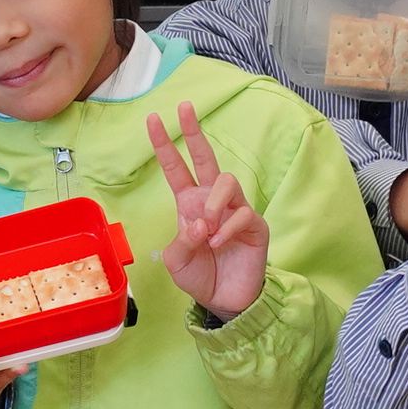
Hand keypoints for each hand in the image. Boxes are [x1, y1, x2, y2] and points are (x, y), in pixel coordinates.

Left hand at [147, 102, 267, 322]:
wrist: (225, 300)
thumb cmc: (200, 277)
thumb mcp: (177, 261)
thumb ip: (182, 240)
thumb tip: (200, 222)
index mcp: (189, 204)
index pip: (176, 168)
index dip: (165, 144)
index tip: (154, 119)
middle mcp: (212, 201)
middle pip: (205, 158)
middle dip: (194, 132)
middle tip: (185, 108)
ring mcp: (234, 210)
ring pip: (227, 182)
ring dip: (213, 203)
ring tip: (207, 228)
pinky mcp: (254, 224)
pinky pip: (242, 213)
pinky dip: (227, 229)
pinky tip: (219, 244)